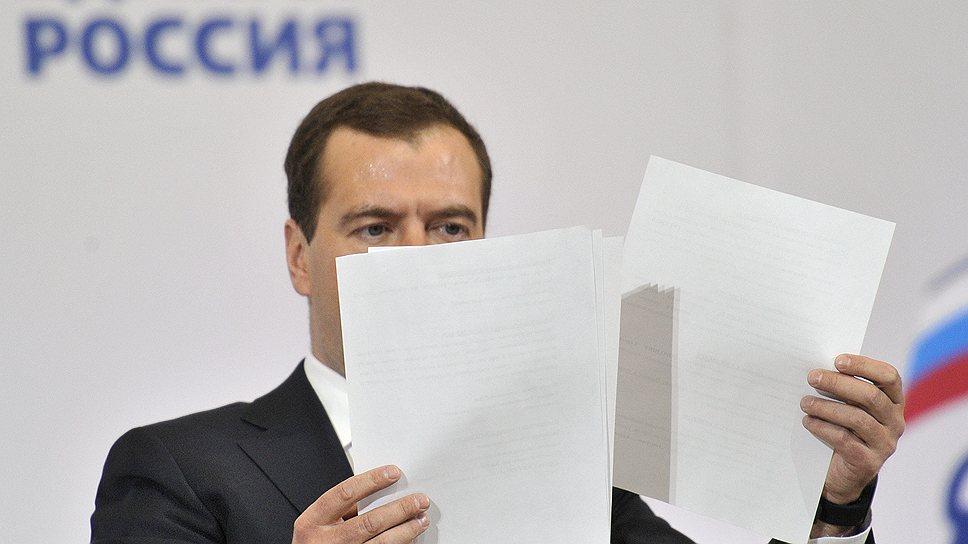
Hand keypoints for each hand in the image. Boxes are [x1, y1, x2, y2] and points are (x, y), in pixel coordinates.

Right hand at [292, 465, 430, 543]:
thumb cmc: (315, 542)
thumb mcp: (319, 521)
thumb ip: (343, 506)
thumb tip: (380, 489)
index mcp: (313, 522)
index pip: (345, 494)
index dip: (371, 481)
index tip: (393, 473)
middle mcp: (326, 542)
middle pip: (370, 522)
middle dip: (400, 509)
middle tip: (419, 500)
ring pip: (382, 543)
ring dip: (406, 530)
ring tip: (421, 519)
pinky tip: (411, 538)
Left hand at [801, 354, 903, 508]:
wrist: (843, 474)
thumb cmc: (844, 429)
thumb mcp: (849, 407)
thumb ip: (844, 389)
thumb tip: (818, 369)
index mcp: (893, 402)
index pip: (889, 377)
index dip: (865, 366)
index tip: (838, 360)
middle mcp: (895, 422)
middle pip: (871, 396)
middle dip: (838, 384)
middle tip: (812, 377)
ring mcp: (885, 443)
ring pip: (857, 418)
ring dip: (826, 407)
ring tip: (805, 402)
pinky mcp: (869, 462)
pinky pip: (845, 440)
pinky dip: (823, 427)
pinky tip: (808, 421)